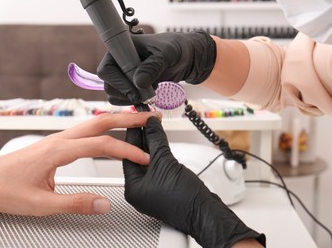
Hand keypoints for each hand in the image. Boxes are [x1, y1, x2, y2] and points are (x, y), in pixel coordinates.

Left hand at [0, 112, 160, 222]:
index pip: (100, 145)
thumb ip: (75, 204)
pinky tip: (111, 132)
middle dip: (128, 118)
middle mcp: (59, 140)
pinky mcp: (56, 143)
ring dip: (117, 120)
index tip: (142, 158)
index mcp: (57, 151)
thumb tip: (103, 203)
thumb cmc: (6, 190)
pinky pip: (85, 130)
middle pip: (100, 121)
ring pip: (93, 123)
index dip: (125, 151)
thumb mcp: (41, 204)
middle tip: (149, 117)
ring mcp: (58, 139)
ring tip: (136, 121)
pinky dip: (104, 128)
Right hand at [97, 30, 215, 104]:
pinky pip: (123, 100)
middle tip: (147, 95)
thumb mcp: (167, 54)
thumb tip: (138, 83)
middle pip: (108, 85)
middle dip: (126, 93)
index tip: (135, 91)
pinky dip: (135, 103)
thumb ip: (153, 67)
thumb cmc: (174, 49)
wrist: (183, 58)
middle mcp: (117, 62)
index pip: (106, 69)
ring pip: (114, 95)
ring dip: (131, 99)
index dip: (117, 82)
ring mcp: (122, 76)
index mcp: (121, 49)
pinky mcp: (129, 87)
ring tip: (151, 91)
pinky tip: (149, 96)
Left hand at [123, 117, 264, 246]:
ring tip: (153, 128)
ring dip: (151, 145)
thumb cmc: (185, 199)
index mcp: (133, 188)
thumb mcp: (166, 162)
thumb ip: (156, 140)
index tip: (137, 120)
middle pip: (137, 158)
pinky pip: (158, 167)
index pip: (128, 155)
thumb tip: (150, 125)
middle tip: (145, 121)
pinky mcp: (164, 189)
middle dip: (143, 139)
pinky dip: (159, 155)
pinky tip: (161, 143)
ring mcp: (152, 191)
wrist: (206, 214)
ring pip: (148, 162)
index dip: (133, 135)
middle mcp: (140, 191)